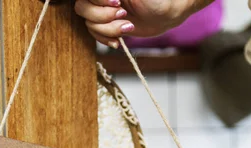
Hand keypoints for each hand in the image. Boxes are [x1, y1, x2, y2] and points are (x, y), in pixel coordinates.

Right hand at [74, 0, 196, 47]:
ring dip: (109, 30)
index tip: (118, 1)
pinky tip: (119, 41)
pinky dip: (106, 40)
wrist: (167, 13)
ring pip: (89, 24)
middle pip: (82, 8)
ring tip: (128, 27)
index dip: (99, 1)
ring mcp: (103, 11)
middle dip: (103, 16)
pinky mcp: (108, 26)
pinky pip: (96, 35)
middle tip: (124, 14)